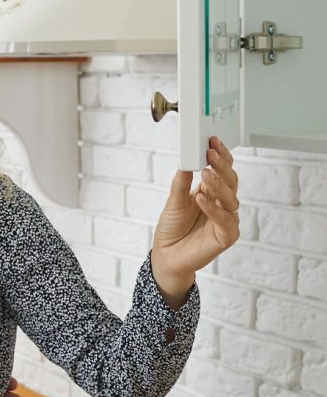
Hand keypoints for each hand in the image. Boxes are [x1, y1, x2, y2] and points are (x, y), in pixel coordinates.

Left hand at [152, 136, 240, 307]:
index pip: (222, 170)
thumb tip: (185, 159)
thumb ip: (181, 182)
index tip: (212, 140)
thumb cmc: (172, 228)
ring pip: (230, 198)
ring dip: (218, 184)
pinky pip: (224, 220)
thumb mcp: (174, 201)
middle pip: (230, 181)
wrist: (166, 255)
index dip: (220, 155)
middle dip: (221, 165)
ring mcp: (226, 220)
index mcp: (211, 192)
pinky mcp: (226, 236)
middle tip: (210, 151)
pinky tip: (201, 198)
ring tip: (206, 172)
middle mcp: (221, 204)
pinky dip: (213, 209)